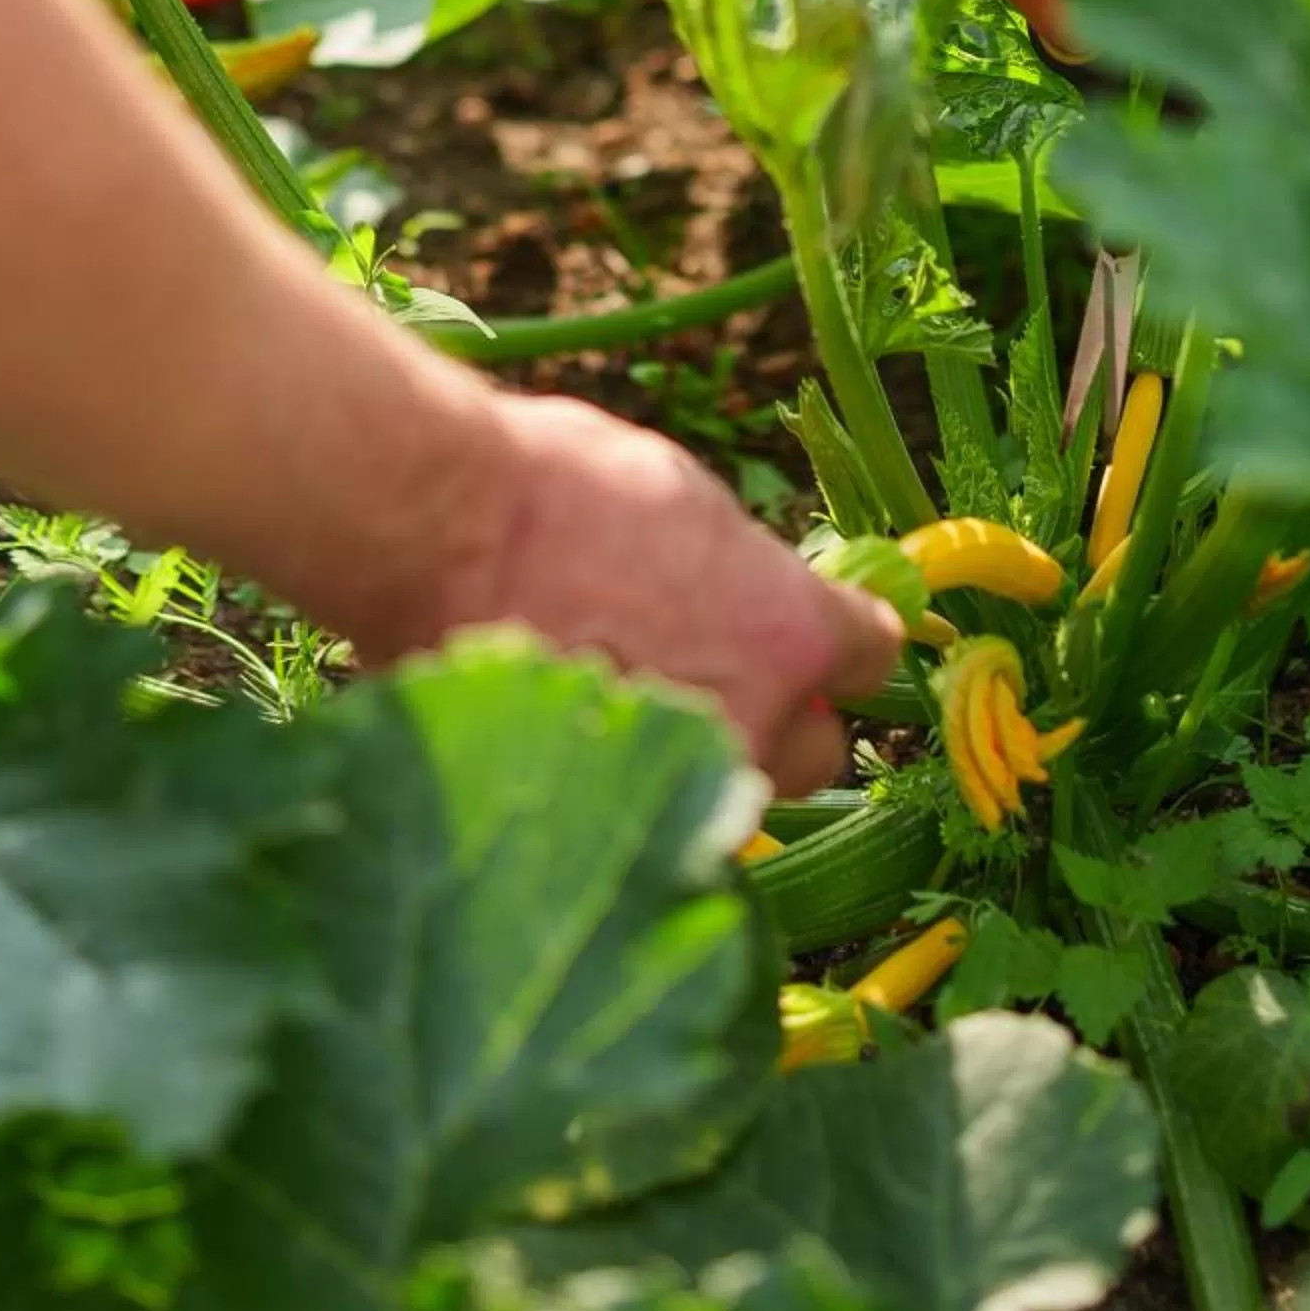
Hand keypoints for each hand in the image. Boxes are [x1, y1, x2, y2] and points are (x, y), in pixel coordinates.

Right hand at [403, 393, 901, 794]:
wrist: (440, 535)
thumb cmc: (556, 491)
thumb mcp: (685, 502)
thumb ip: (739, 573)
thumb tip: (743, 593)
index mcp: (789, 628)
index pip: (870, 654)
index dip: (845, 639)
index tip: (823, 632)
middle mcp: (752, 722)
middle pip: (814, 749)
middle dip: (782, 716)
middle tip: (727, 674)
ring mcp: (673, 782)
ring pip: (729, 794)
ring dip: (705, 760)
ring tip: (637, 704)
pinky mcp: (602, 819)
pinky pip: (644, 817)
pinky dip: (624, 785)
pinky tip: (580, 734)